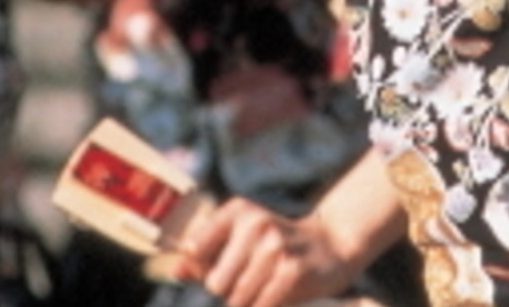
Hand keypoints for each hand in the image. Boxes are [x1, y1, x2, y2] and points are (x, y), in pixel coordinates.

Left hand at [175, 198, 356, 306]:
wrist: (333, 244)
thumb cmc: (276, 248)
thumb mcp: (240, 242)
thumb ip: (205, 257)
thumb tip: (176, 269)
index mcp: (237, 211)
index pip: (194, 250)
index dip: (204, 269)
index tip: (221, 267)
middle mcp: (255, 222)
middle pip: (214, 282)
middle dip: (229, 290)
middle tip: (252, 279)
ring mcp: (275, 245)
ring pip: (236, 298)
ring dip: (248, 302)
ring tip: (267, 285)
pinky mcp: (292, 269)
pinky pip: (259, 306)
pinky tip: (278, 295)